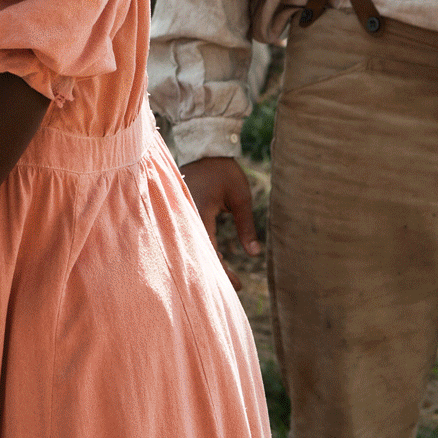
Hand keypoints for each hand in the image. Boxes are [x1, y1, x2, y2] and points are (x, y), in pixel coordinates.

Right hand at [179, 156, 259, 290]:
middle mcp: (186, 215)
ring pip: (194, 246)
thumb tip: (254, 254)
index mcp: (199, 212)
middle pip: (199, 252)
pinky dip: (203, 248)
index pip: (210, 250)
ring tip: (226, 277)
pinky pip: (191, 235)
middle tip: (234, 287)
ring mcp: (182, 213)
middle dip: (216, 272)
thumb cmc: (224, 172)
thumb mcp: (241, 197)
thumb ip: (247, 226)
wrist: (205, 150)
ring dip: (209, 261)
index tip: (238, 285)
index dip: (223, 271)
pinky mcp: (183, 212)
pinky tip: (216, 257)